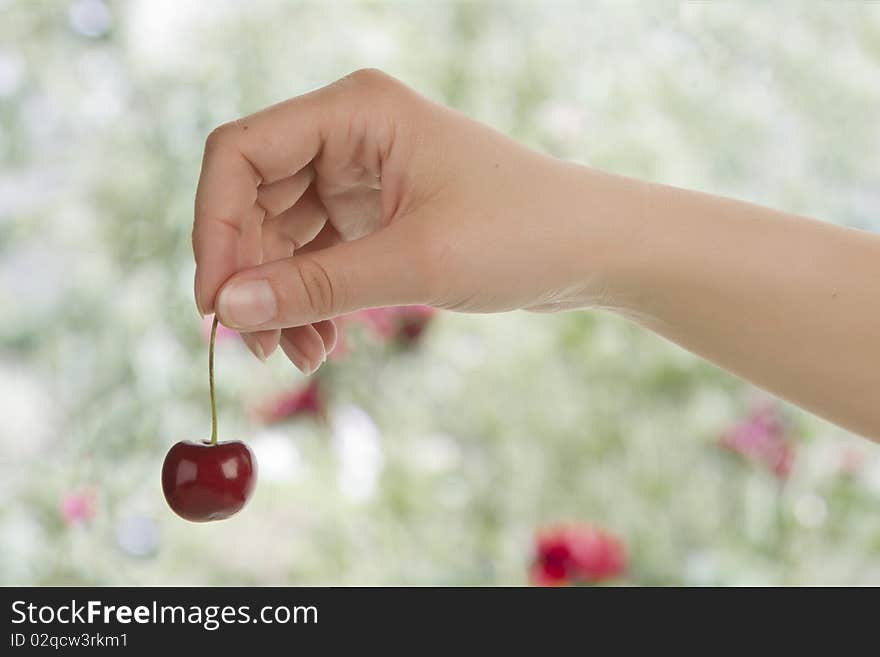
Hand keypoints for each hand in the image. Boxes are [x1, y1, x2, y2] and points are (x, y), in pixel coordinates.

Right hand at [193, 69, 633, 372]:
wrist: (591, 248)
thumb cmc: (522, 233)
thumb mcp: (416, 262)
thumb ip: (317, 286)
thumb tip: (229, 309)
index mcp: (355, 112)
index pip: (240, 154)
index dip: (215, 227)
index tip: (215, 302)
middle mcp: (349, 134)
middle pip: (255, 201)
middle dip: (251, 277)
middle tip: (257, 347)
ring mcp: (360, 175)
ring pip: (283, 237)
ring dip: (281, 299)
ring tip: (300, 356)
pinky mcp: (375, 214)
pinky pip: (317, 257)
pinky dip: (311, 301)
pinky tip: (323, 344)